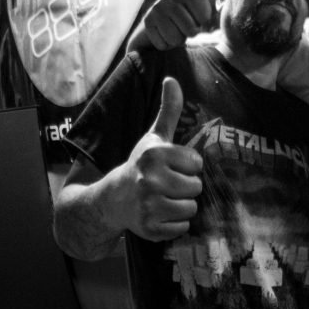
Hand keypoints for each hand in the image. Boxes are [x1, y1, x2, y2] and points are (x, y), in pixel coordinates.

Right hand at [116, 77, 201, 240]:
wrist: (111, 199)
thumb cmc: (140, 165)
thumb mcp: (154, 137)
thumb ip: (168, 110)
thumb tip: (172, 79)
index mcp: (155, 155)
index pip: (197, 164)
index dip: (187, 166)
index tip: (170, 167)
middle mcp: (149, 180)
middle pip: (197, 187)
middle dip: (186, 187)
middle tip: (166, 185)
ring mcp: (148, 206)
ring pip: (192, 208)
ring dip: (181, 206)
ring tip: (164, 199)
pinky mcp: (150, 229)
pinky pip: (182, 228)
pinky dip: (174, 224)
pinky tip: (159, 214)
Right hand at [143, 0, 228, 49]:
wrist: (167, 28)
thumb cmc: (195, 12)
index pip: (205, 12)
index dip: (205, 18)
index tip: (206, 1)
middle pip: (194, 27)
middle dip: (195, 32)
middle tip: (191, 24)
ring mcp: (159, 6)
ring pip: (179, 36)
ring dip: (181, 39)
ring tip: (179, 29)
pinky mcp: (148, 20)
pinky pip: (165, 42)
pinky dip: (169, 44)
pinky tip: (167, 33)